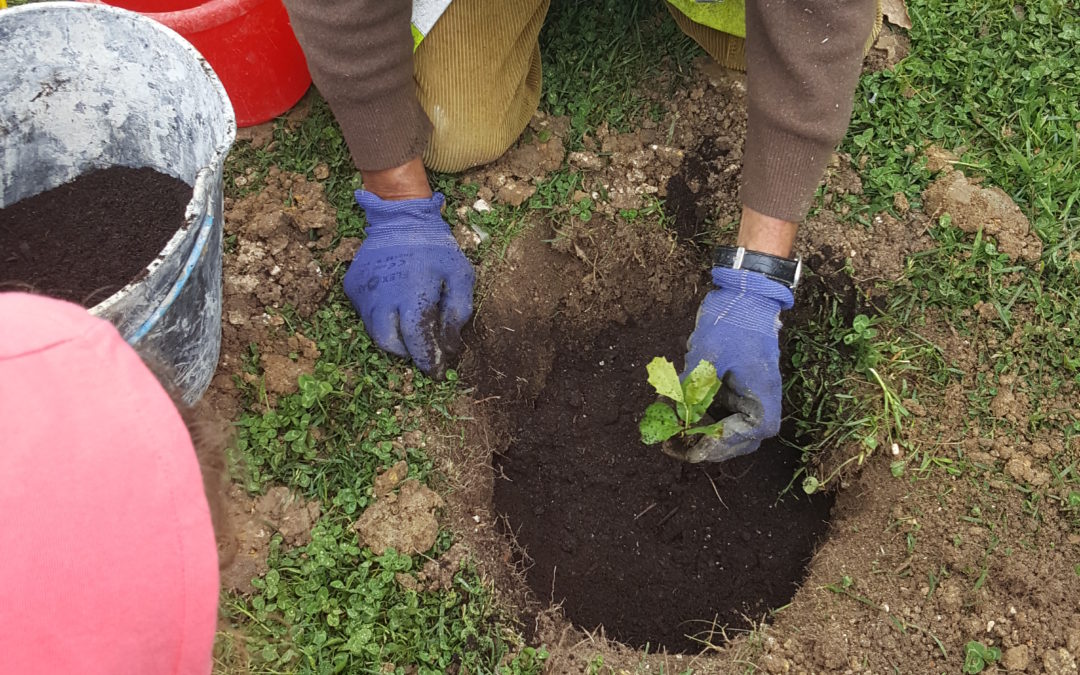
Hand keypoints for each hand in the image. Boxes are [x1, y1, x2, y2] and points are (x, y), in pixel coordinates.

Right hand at [344, 190, 474, 378]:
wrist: (400, 217)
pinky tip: (394, 301)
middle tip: (421, 348)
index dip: (427, 359)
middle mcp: (383, 295)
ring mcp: (363, 291)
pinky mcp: (352, 286)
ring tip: (409, 321)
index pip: (417, 339)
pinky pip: (366, 314)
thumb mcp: (460, 275)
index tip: (438, 372)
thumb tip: (448, 345)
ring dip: (394, 335)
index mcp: (413, 292)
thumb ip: (458, 312)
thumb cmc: (436, 248)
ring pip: (374, 331)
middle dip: (407, 352)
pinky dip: (381, 317)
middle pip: (389, 343)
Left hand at [680, 266, 793, 461]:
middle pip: (734, 442)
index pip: (743, 438)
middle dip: (703, 446)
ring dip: (697, 434)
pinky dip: (697, 416)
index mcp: (763, 401)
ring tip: (669, 432)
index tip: (687, 447)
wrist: (745, 294)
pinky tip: (675, 411)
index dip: (715, 448)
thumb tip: (668, 412)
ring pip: (724, 430)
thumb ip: (690, 387)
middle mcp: (759, 404)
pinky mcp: (734, 389)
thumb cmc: (734, 323)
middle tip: (671, 445)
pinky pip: (716, 413)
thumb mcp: (708, 356)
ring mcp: (747, 398)